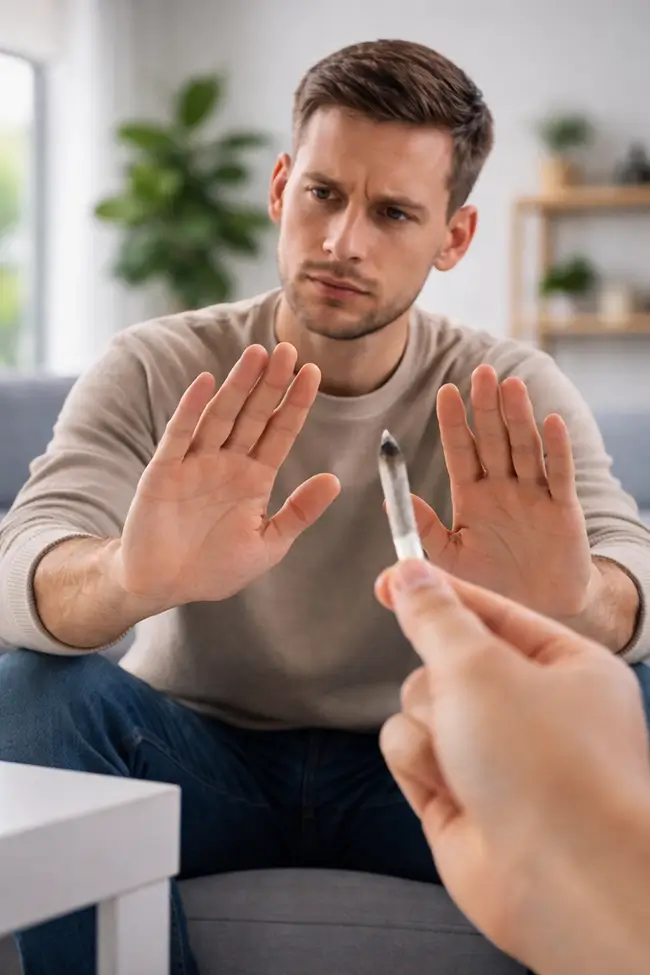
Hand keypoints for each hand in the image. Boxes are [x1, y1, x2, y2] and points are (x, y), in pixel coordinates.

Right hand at [114, 343, 339, 607]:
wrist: (163, 586)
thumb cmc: (215, 568)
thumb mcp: (269, 544)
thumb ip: (300, 512)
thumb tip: (334, 480)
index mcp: (254, 478)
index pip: (280, 432)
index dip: (296, 403)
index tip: (313, 373)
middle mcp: (227, 463)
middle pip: (254, 415)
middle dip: (271, 383)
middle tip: (289, 349)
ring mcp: (195, 463)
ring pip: (221, 416)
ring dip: (238, 385)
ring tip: (256, 353)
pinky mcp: (164, 470)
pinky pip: (180, 434)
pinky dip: (191, 408)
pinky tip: (207, 383)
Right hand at [375, 559, 649, 968]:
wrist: (565, 883)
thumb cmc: (547, 765)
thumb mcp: (483, 666)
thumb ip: (437, 618)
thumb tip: (412, 575)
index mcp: (564, 668)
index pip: (490, 614)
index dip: (438, 594)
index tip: (390, 577)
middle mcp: (531, 710)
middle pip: (444, 663)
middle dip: (439, 683)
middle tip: (463, 704)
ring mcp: (495, 757)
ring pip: (418, 707)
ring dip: (429, 728)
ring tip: (465, 761)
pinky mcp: (459, 797)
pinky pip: (409, 752)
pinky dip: (420, 765)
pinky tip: (453, 792)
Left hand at [414, 364, 593, 619]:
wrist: (537, 609)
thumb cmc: (491, 582)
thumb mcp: (451, 558)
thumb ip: (423, 532)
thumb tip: (386, 506)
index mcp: (472, 494)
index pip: (461, 450)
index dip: (454, 422)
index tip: (445, 392)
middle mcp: (502, 487)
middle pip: (493, 439)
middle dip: (485, 407)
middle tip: (480, 372)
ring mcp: (533, 494)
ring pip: (525, 448)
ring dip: (519, 417)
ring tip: (511, 385)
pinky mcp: (563, 509)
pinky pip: (559, 474)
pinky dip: (558, 449)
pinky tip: (553, 421)